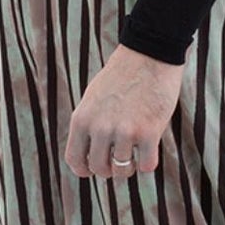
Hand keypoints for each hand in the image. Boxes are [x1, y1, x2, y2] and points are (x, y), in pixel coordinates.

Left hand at [65, 44, 185, 180]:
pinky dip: (148, 162)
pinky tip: (150, 148)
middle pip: (100, 169)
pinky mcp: (149, 132)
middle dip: (110, 169)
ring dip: (130, 165)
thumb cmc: (122, 75)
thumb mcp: (94, 98)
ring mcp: (125, 131)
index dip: (85, 169)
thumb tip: (89, 156)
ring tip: (135, 150)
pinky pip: (146, 165)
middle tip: (119, 159)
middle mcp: (100, 127)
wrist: (150, 54)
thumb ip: (89, 125)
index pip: (75, 160)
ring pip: (123, 170)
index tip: (94, 169)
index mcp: (82, 118)